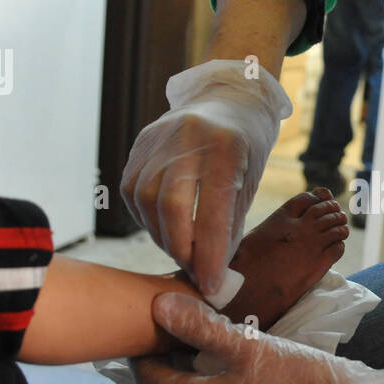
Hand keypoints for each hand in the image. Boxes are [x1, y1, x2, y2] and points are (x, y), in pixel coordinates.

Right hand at [120, 60, 289, 294]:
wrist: (228, 97)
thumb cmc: (247, 147)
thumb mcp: (249, 181)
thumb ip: (229, 223)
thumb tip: (212, 273)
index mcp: (225, 147)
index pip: (212, 213)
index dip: (211, 256)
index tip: (213, 286)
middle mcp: (186, 138)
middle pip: (172, 208)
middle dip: (183, 249)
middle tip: (197, 270)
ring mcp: (157, 138)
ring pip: (147, 203)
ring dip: (164, 237)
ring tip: (184, 249)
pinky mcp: (139, 144)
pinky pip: (134, 193)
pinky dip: (148, 219)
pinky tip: (166, 227)